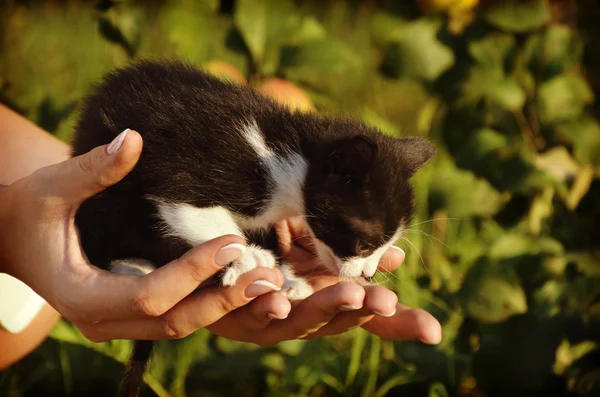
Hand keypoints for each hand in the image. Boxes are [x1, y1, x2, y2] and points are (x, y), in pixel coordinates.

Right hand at [0, 129, 284, 341]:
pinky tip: (247, 281)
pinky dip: (214, 302)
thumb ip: (91, 169)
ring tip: (271, 281)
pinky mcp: (133, 316)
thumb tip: (133, 138)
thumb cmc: (28, 212)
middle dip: (223, 299)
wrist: (12, 239)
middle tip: (270, 275)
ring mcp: (119, 325)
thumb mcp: (51, 188)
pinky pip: (180, 314)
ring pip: (182, 324)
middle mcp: (103, 322)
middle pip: (174, 320)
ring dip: (227, 305)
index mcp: (82, 297)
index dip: (192, 270)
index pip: (148, 293)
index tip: (232, 241)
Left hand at [207, 217, 441, 344]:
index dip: (399, 324)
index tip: (432, 331)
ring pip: (297, 321)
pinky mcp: (228, 313)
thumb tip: (398, 256)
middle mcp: (299, 312)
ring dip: (324, 308)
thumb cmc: (268, 245)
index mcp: (324, 296)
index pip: (366, 314)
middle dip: (362, 308)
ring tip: (349, 293)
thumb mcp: (318, 242)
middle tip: (384, 298)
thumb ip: (354, 253)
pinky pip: (247, 310)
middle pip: (337, 319)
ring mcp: (265, 318)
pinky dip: (264, 304)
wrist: (209, 246)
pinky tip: (277, 294)